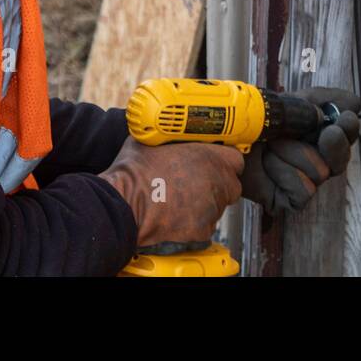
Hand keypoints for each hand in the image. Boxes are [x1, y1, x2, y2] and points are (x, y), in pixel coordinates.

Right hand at [99, 139, 243, 245]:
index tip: (213, 162)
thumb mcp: (153, 139)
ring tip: (181, 199)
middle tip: (196, 182)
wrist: (125, 205)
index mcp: (213, 157)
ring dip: (205, 202)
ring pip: (218, 206)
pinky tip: (176, 215)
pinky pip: (205, 225)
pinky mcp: (203, 230)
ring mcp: (213, 209)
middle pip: (230, 184)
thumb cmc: (137, 172)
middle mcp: (219, 184)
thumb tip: (162, 129)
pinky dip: (194, 222)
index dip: (223, 161)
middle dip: (217, 183)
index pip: (235, 159)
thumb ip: (169, 135)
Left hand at [242, 87, 360, 213]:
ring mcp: (303, 180)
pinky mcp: (290, 200)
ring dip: (293, 153)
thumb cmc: (254, 119)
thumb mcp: (290, 101)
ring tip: (271, 144)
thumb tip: (355, 103)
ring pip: (321, 171)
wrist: (225, 139)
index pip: (347, 132)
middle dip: (334, 144)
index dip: (349, 127)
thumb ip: (322, 99)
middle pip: (341, 158)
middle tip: (326, 134)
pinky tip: (267, 166)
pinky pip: (303, 190)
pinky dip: (284, 174)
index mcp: (317, 132)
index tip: (346, 119)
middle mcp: (314, 157)